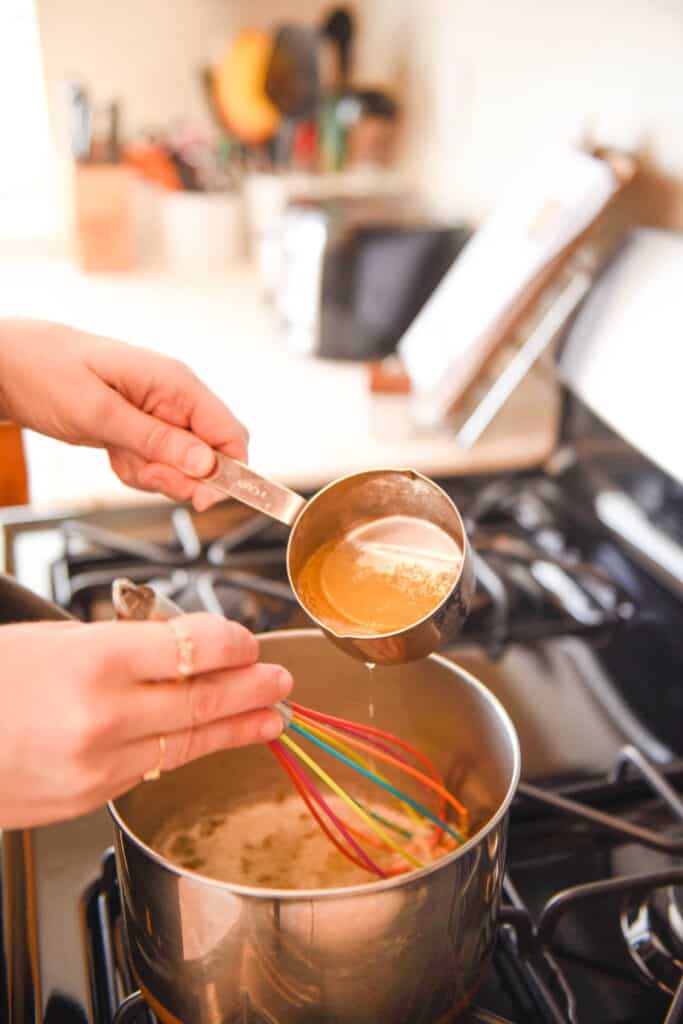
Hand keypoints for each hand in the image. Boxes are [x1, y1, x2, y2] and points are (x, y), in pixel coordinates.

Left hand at [0, 319, 247, 509]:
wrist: (10, 366)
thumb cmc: (49, 372)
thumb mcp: (100, 413)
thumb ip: (157, 440)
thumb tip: (206, 463)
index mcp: (176, 383)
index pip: (230, 433)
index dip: (229, 471)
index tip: (205, 497)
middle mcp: (176, 399)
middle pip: (210, 457)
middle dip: (181, 477)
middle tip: (144, 472)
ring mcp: (161, 415)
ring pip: (184, 467)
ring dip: (154, 475)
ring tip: (119, 457)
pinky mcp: (145, 430)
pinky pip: (159, 464)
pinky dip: (138, 471)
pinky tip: (114, 454)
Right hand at [0, 615, 291, 827]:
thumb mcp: (53, 639)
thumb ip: (123, 645)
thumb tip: (182, 646)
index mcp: (93, 661)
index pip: (194, 648)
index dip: (234, 643)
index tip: (250, 639)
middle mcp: (102, 717)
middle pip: (203, 699)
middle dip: (252, 688)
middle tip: (282, 679)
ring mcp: (97, 766)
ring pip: (188, 741)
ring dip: (237, 727)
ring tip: (271, 717)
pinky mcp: (89, 799)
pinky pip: (152, 768)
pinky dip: (190, 750)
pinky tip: (214, 740)